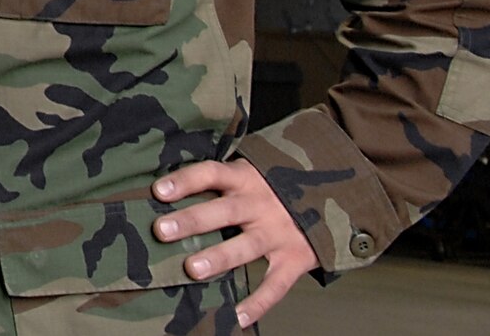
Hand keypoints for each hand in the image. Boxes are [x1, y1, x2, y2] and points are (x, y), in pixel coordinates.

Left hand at [153, 159, 316, 328]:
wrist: (331, 196)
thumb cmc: (271, 185)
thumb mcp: (248, 173)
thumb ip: (217, 182)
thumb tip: (164, 193)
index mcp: (245, 178)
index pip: (211, 173)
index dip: (185, 181)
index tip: (157, 192)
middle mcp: (261, 204)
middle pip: (224, 211)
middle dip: (193, 221)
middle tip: (162, 231)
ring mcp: (279, 232)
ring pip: (246, 246)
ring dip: (219, 257)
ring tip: (192, 269)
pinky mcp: (295, 259)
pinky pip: (275, 284)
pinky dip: (257, 303)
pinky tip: (236, 317)